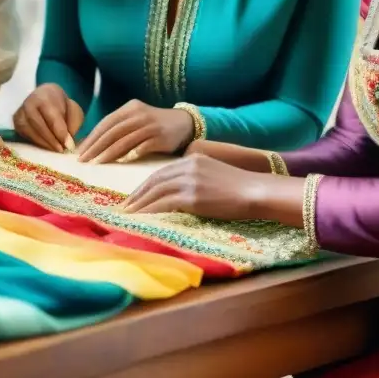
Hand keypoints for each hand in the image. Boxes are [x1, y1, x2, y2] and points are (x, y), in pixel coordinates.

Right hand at [12, 83, 83, 152]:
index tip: (68, 144)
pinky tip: (47, 145)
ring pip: (31, 132)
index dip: (60, 132)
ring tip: (56, 149)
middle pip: (39, 125)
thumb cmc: (60, 104)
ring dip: (45, 143)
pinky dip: (38, 143)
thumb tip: (68, 141)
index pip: (52, 116)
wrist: (44, 97)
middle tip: (62, 149)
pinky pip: (26, 136)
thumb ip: (73, 122)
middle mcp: (29, 103)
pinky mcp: (16, 123)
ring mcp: (20, 112)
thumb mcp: (72, 109)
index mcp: (45, 96)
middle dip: (52, 140)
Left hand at [75, 100, 193, 162]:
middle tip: (83, 160)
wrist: (184, 123)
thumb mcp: (136, 120)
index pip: (105, 123)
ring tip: (96, 164)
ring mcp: (150, 125)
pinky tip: (120, 162)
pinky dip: (130, 154)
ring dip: (108, 153)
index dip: (91, 137)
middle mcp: (138, 114)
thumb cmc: (153, 125)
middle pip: (112, 132)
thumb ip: (119, 129)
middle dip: (95, 147)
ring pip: (124, 140)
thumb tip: (93, 146)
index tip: (79, 152)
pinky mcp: (160, 137)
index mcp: (129, 108)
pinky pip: (142, 147)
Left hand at [121, 153, 255, 217]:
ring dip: (139, 204)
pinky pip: (164, 204)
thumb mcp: (212, 174)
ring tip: (127, 214)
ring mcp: (189, 180)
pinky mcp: (192, 196)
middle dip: (137, 194)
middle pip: (154, 180)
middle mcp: (187, 166)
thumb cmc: (239, 188)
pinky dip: (150, 211)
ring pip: (156, 192)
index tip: (134, 196)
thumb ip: (194, 178)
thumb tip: (177, 194)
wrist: (255, 191)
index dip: (145, 186)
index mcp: (191, 159)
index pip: (160, 172)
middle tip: (123, 206)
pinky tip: (142, 218)